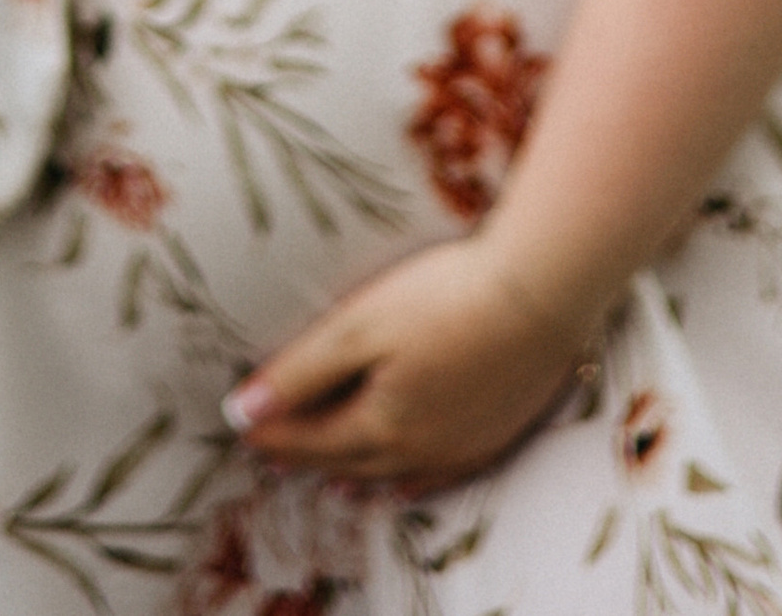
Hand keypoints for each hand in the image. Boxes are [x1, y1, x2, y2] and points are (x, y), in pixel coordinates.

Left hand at [223, 234, 588, 493]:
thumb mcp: (359, 326)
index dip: (272, 432)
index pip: (310, 438)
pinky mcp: (493, 435)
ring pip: (393, 475)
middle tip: (270, 456)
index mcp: (380, 424)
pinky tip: (407, 484)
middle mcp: (418, 448)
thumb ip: (299, 372)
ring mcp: (459, 447)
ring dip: (354, 476)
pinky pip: (441, 476)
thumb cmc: (446, 299)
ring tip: (328, 482)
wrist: (541, 297)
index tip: (239, 427)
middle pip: (347, 459)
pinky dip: (413, 484)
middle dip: (305, 456)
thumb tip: (240, 412)